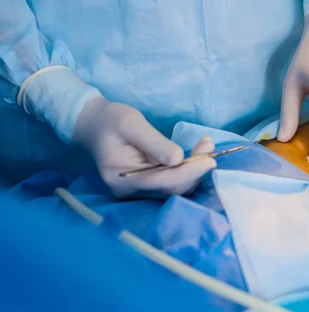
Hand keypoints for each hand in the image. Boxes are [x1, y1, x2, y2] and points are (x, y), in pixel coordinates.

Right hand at [72, 97, 215, 198]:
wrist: (95, 124)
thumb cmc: (111, 120)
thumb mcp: (131, 124)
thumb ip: (155, 143)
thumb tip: (179, 158)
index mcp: (122, 178)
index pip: (163, 181)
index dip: (189, 172)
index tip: (210, 160)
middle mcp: (131, 191)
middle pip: (173, 189)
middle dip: (195, 169)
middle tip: (208, 145)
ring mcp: (139, 191)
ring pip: (176, 188)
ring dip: (195, 170)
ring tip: (205, 145)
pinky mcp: (148, 185)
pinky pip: (173, 183)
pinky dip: (188, 170)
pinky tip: (197, 153)